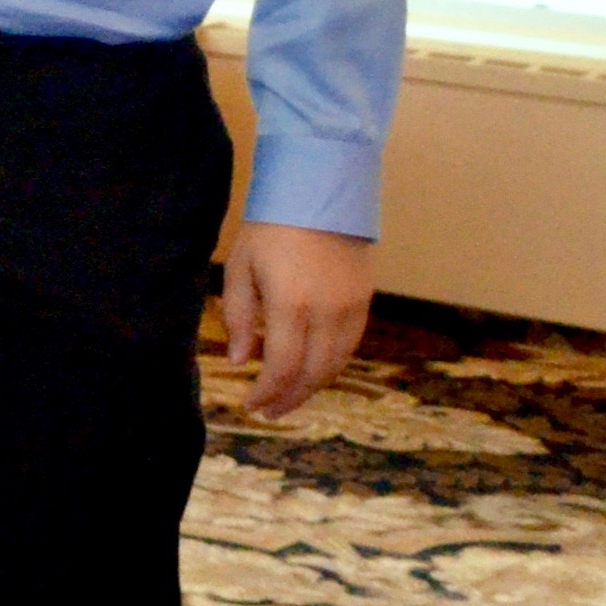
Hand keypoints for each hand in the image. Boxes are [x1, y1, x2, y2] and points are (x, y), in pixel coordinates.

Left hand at [218, 222, 373, 420]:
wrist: (320, 193)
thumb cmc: (270, 229)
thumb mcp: (240, 269)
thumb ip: (240, 318)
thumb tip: (242, 360)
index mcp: (292, 305)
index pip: (283, 368)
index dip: (268, 393)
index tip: (252, 404)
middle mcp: (328, 312)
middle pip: (314, 374)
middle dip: (290, 398)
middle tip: (270, 412)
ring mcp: (352, 307)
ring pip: (337, 364)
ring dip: (313, 386)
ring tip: (289, 398)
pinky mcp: (365, 300)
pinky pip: (351, 345)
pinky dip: (331, 364)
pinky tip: (312, 370)